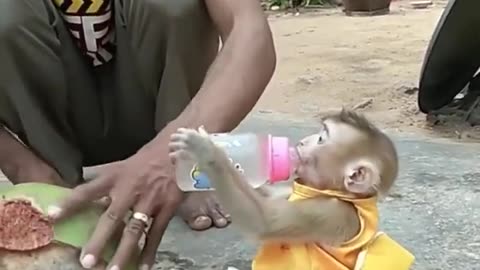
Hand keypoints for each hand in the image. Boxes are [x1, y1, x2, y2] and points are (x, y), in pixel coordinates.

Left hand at [48, 151, 182, 269]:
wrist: (180, 149)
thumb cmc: (149, 157)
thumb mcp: (123, 163)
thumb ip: (105, 177)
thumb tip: (83, 185)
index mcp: (116, 176)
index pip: (88, 190)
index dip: (70, 202)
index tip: (51, 216)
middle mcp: (130, 189)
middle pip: (112, 217)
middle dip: (99, 240)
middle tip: (87, 262)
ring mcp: (150, 199)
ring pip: (135, 229)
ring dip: (124, 252)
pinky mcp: (168, 207)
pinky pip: (157, 232)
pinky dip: (150, 250)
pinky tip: (144, 266)